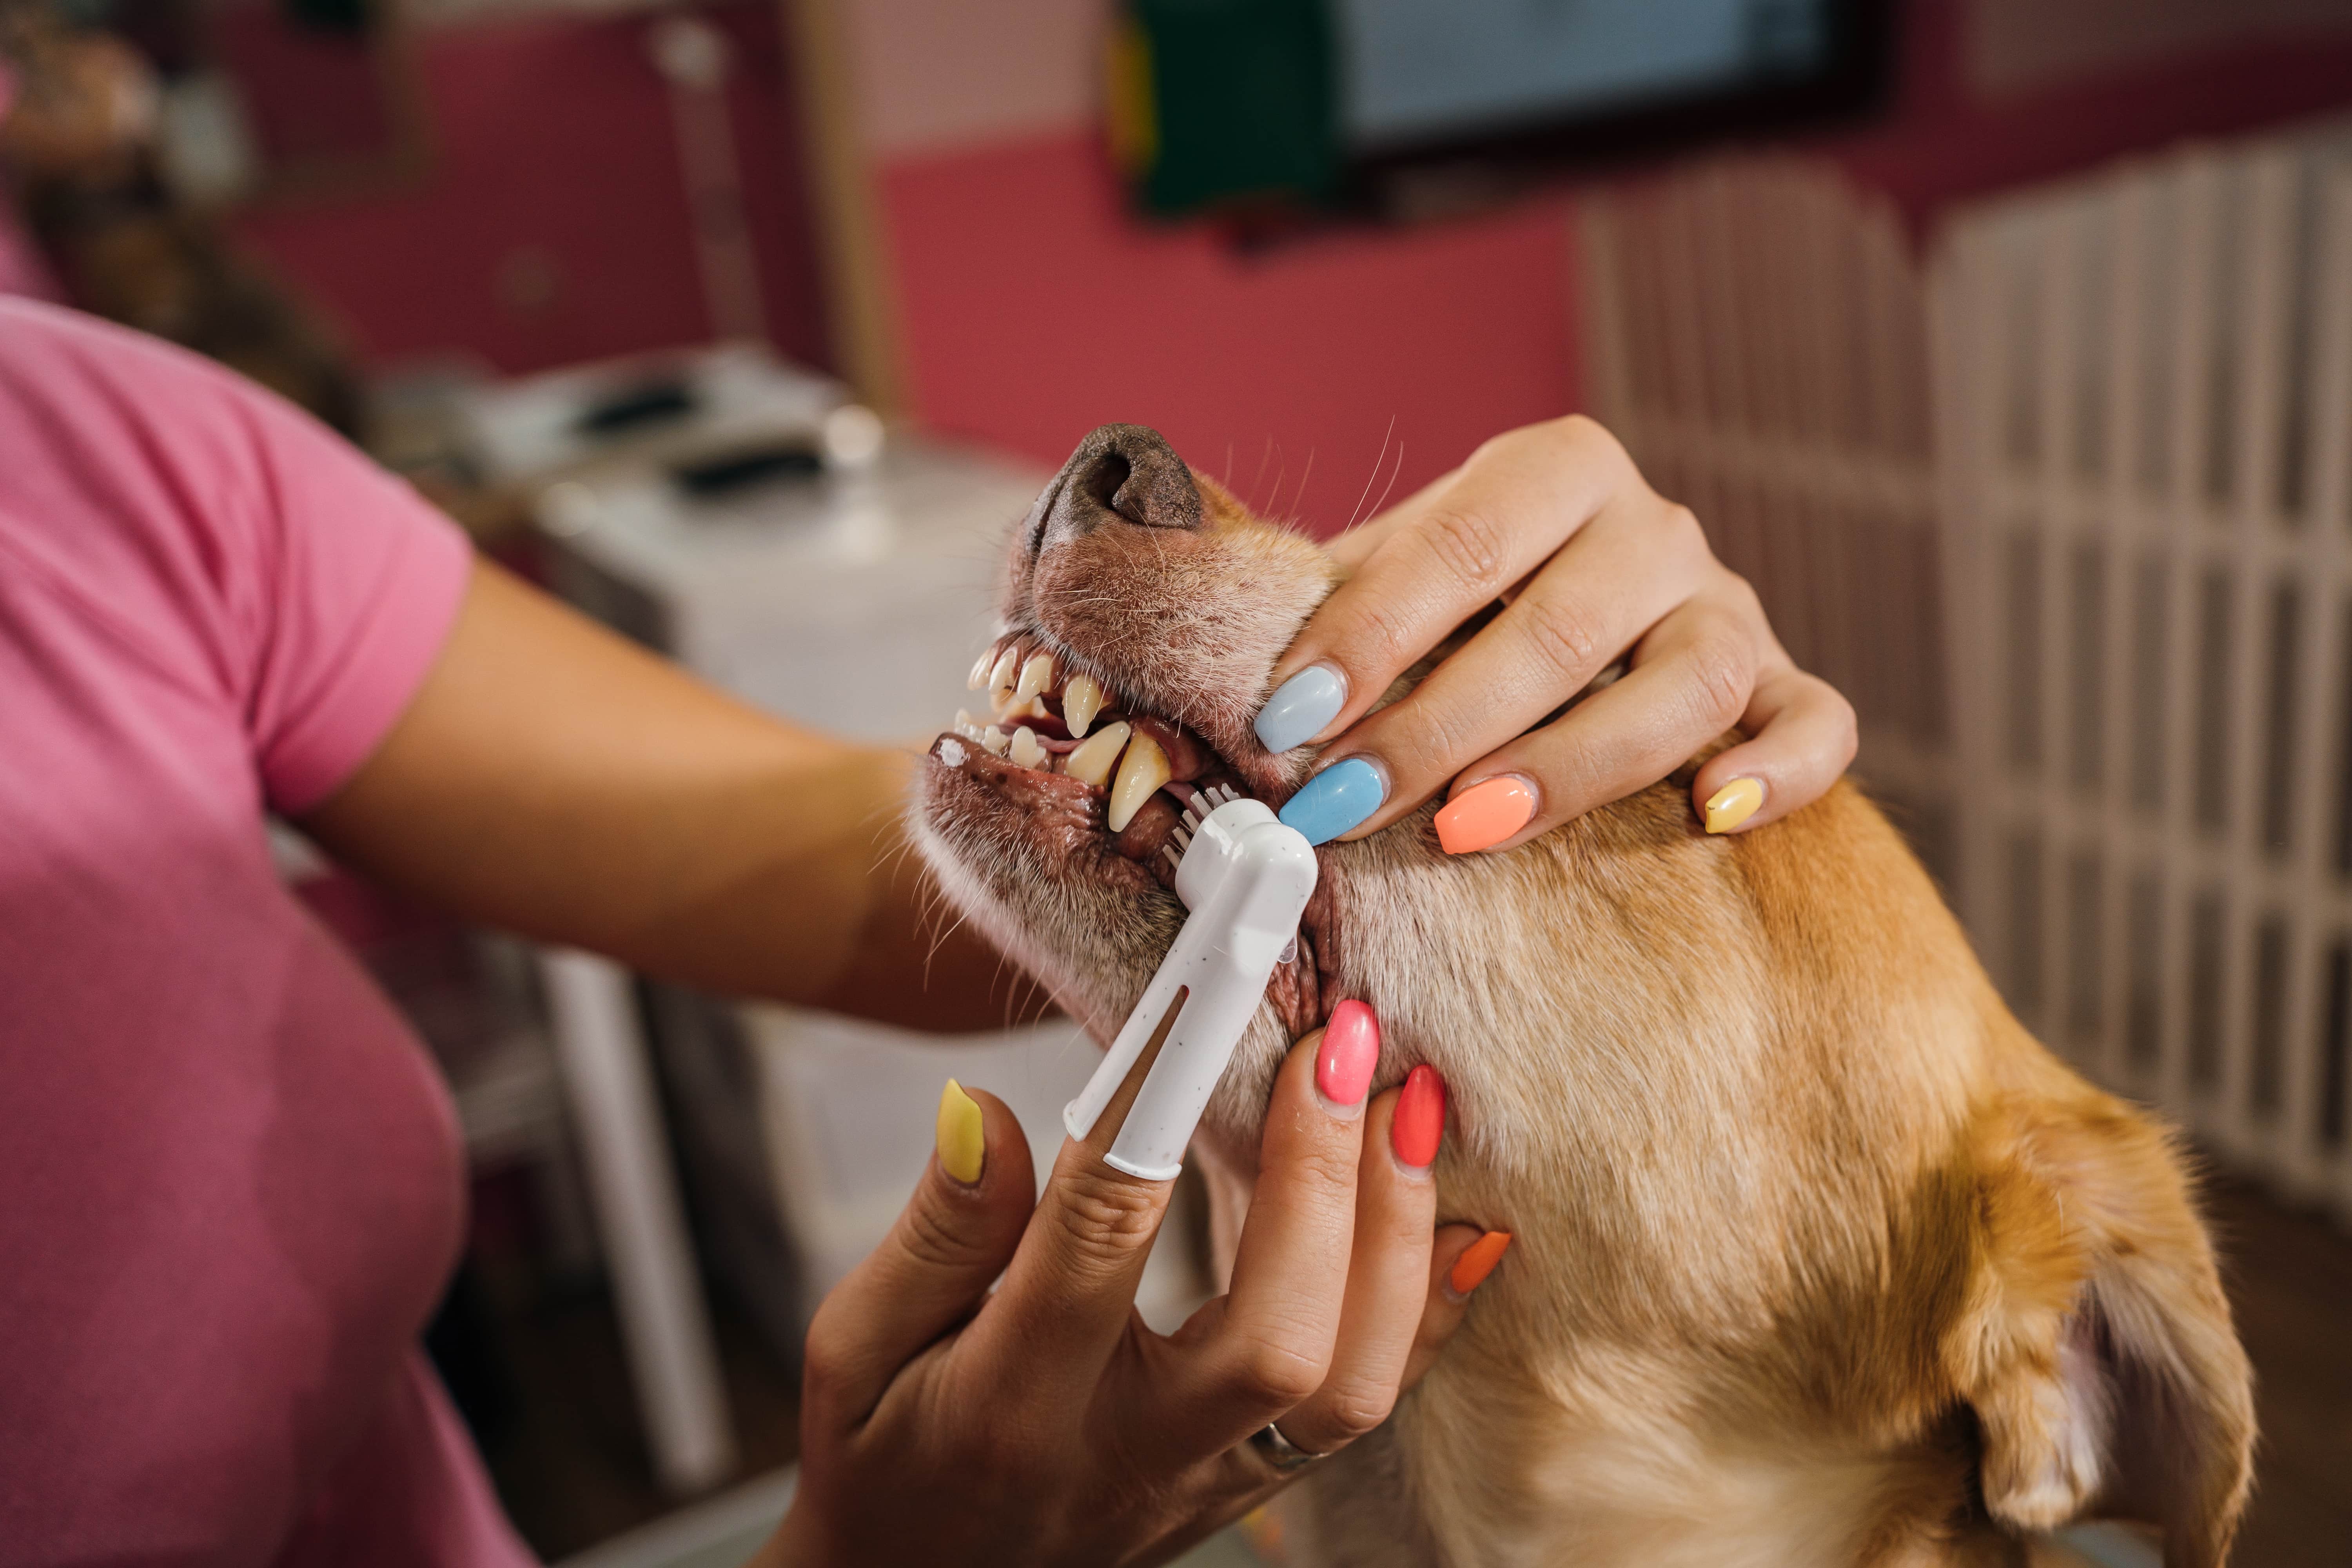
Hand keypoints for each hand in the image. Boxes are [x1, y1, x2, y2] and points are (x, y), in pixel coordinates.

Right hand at [757, 1009, 1502, 1566]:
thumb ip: (933, 1236)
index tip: (1211, 985)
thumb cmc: (879, 1460)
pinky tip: (1462, 1220)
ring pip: (1351, 1383)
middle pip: (1272, 1333)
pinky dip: (1427, 1309)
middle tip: (1346, 1037)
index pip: (1099, 1242)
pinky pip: (1369, 1405)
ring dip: (1396, 1233)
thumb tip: (984, 1109)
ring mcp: (1208, 1479)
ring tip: (1414, 1099)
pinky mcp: (1254, 1483)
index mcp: (1013, 1403)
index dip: (1159, 1100)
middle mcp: (1131, 1453)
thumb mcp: (852, 1351)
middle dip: (1322, 1176)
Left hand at [1253, 416, 1856, 850]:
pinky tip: (1713, 814)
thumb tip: (1218, 661)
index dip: (1371, 631)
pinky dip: (1778, 770)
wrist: (1573, 617)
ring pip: (1686, 681)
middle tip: (1346, 801)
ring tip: (1472, 825)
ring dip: (1574, 761)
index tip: (1290, 716)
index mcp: (1555, 469)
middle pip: (1564, 624)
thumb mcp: (1395, 578)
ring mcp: (1731, 607)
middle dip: (1438, 724)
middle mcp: (1654, 527)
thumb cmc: (1464, 610)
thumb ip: (1328, 602)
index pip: (1464, 540)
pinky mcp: (1784, 686)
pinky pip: (1818, 724)